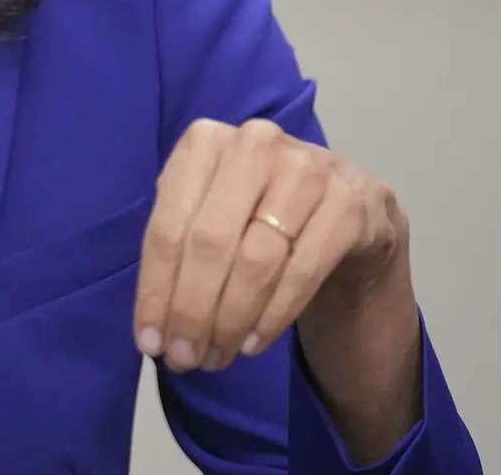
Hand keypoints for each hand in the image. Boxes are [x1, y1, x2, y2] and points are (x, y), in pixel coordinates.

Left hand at [133, 117, 407, 374]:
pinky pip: (303, 271)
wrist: (348, 207)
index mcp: (204, 141)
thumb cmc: (259, 211)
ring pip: (256, 260)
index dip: (155, 290)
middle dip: (192, 311)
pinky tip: (254, 342)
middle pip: (209, 242)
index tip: (149, 342)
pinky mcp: (351, 204)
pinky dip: (273, 315)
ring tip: (216, 357)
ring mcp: (308, 169)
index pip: (167, 227)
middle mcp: (255, 143)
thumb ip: (178, 254)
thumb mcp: (209, 212)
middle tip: (184, 359)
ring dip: (231, 320)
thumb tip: (154, 328)